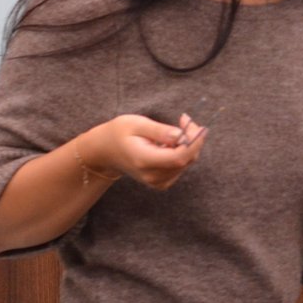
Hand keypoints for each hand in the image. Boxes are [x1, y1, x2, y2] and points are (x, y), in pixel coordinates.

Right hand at [83, 113, 208, 191]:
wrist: (106, 151)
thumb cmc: (120, 133)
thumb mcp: (137, 124)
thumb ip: (160, 131)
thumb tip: (181, 135)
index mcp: (144, 160)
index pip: (179, 157)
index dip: (194, 142)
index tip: (196, 124)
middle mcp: (152, 176)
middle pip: (185, 160)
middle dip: (193, 138)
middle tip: (185, 119)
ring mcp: (157, 182)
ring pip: (186, 163)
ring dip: (188, 144)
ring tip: (174, 129)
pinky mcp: (162, 182)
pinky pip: (181, 167)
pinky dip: (183, 152)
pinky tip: (170, 142)